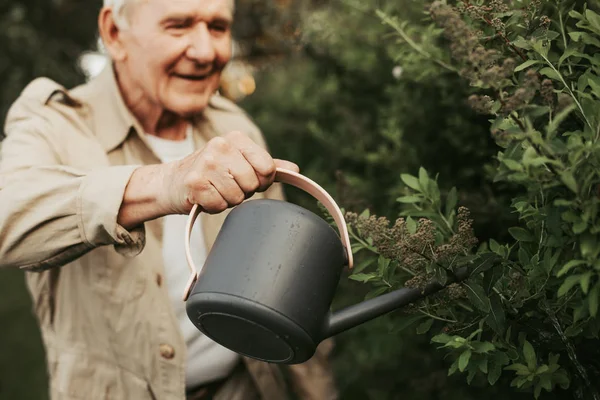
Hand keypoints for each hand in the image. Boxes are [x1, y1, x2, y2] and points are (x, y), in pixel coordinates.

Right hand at [162, 131, 298, 213]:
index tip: (247, 178)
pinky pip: (220, 205)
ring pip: (238, 197)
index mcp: (235, 138)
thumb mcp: (239, 163)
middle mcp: (220, 146)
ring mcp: (206, 163)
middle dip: (243, 191)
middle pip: (253, 184)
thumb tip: (295, 168)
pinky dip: (214, 207)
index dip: (261, 180)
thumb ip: (266, 164)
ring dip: (228, 200)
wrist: (173, 182)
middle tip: (226, 184)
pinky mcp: (194, 183)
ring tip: (215, 190)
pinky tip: (205, 197)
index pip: (268, 168)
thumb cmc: (212, 174)